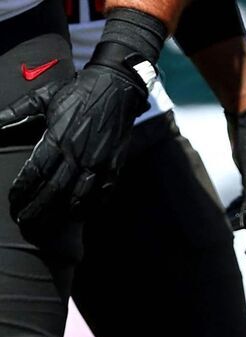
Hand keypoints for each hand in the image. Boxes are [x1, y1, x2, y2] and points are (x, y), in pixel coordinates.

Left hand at [0, 55, 151, 232]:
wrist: (116, 86)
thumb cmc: (76, 91)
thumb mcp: (42, 97)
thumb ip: (15, 113)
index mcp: (58, 138)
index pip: (36, 172)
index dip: (23, 189)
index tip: (13, 201)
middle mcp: (78, 154)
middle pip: (54, 190)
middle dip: (38, 208)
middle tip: (25, 221)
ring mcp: (99, 161)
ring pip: (79, 196)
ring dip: (63, 212)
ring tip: (50, 223)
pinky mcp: (115, 164)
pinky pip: (104, 192)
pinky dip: (92, 206)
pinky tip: (81, 214)